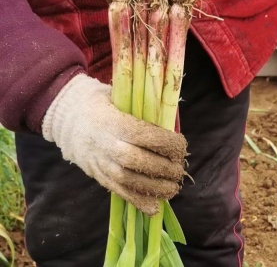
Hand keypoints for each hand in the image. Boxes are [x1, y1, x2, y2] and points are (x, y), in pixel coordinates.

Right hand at [42, 74, 186, 215]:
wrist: (68, 118)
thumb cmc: (101, 104)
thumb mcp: (119, 96)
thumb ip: (142, 108)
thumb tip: (171, 120)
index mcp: (113, 122)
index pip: (142, 135)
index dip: (165, 142)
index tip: (181, 145)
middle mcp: (105, 144)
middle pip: (136, 161)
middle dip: (163, 168)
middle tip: (179, 170)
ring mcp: (100, 163)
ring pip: (128, 181)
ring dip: (155, 188)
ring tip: (173, 188)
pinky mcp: (98, 175)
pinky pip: (118, 192)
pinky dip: (137, 202)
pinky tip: (155, 207)